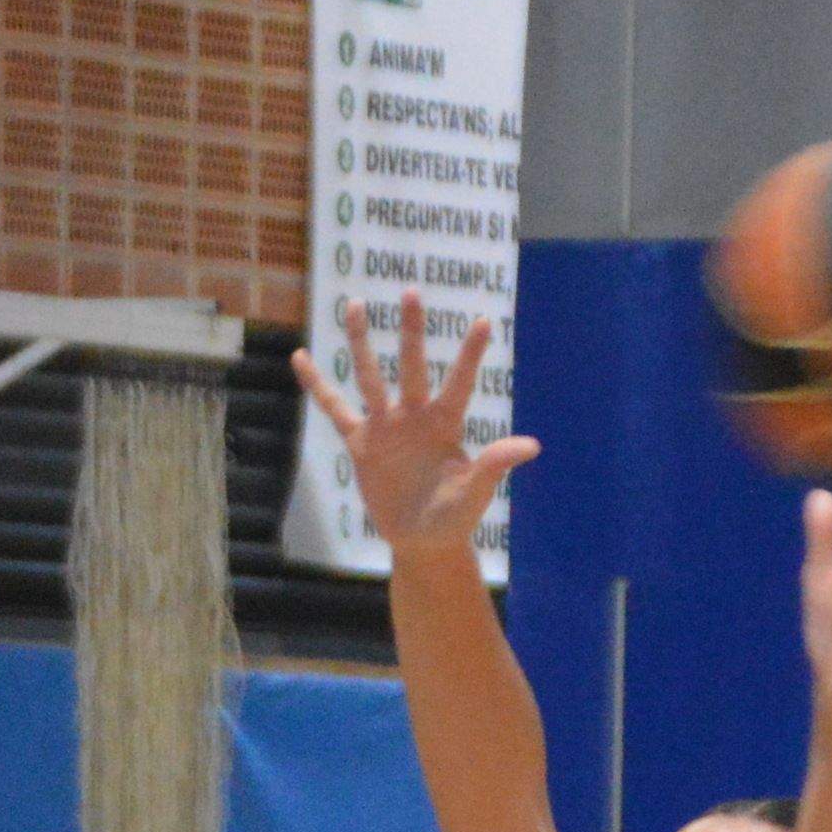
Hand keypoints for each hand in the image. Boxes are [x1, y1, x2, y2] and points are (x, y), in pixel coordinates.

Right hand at [291, 292, 532, 565]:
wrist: (423, 540)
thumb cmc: (455, 516)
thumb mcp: (475, 492)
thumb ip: (495, 464)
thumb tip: (531, 446)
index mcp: (446, 424)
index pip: (459, 382)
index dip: (470, 354)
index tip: (484, 321)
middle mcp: (415, 416)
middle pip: (411, 365)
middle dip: (412, 331)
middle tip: (412, 291)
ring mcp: (386, 426)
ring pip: (370, 376)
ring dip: (362, 342)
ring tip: (357, 304)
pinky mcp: (361, 443)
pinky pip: (334, 409)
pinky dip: (316, 385)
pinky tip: (300, 357)